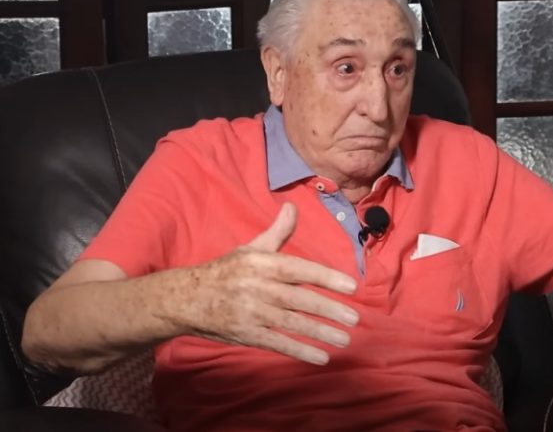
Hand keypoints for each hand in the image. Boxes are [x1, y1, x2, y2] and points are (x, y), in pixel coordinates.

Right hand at [181, 202, 358, 363]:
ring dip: (319, 333)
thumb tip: (293, 206)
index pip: (299, 269)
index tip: (351, 286)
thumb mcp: (250, 248)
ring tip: (344, 339)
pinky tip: (320, 357)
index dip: (326, 277)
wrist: (186, 299)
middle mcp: (257, 287)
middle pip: (298, 299)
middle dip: (328, 309)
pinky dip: (299, 351)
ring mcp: (251, 313)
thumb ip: (277, 231)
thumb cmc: (226, 271)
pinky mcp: (246, 334)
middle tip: (354, 318)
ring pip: (291, 324)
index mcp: (261, 263)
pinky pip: (277, 343)